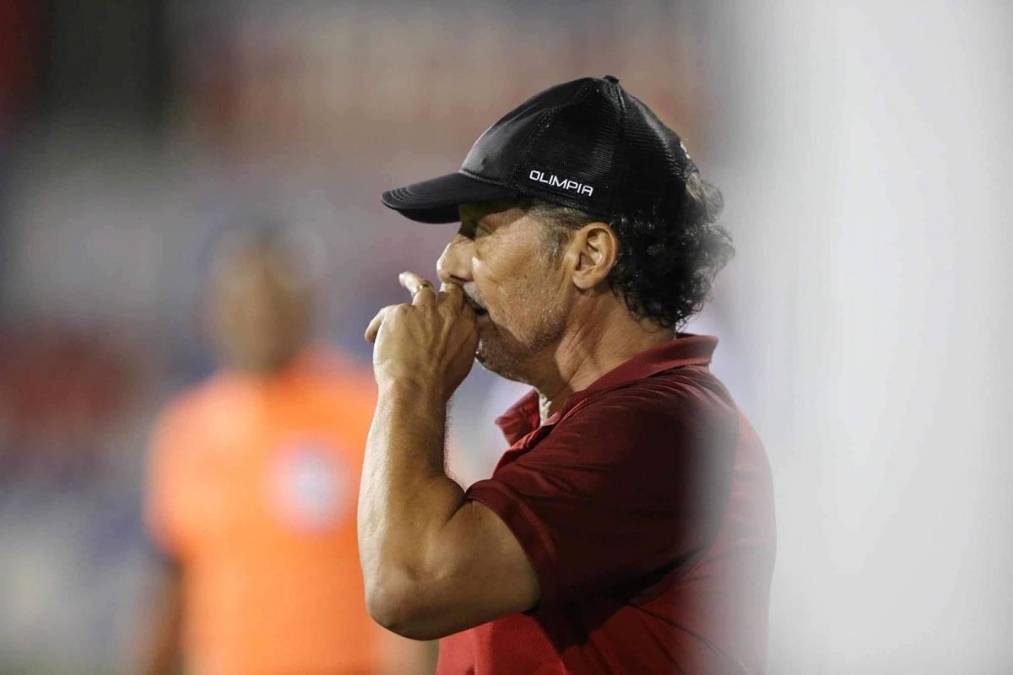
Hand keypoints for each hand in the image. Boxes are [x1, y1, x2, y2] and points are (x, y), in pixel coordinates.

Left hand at [365, 272, 477, 401]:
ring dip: (412, 281)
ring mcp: (424, 309)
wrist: (417, 390)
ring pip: (421, 286)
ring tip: (404, 278)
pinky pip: (386, 314)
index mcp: (467, 327)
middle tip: (437, 286)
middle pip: (449, 290)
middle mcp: (449, 313)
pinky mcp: (400, 312)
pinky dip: (378, 326)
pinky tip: (371, 337)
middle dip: (443, 287)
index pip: (466, 305)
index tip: (451, 305)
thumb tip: (449, 340)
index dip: (457, 303)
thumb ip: (458, 343)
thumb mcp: (460, 362)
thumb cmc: (436, 385)